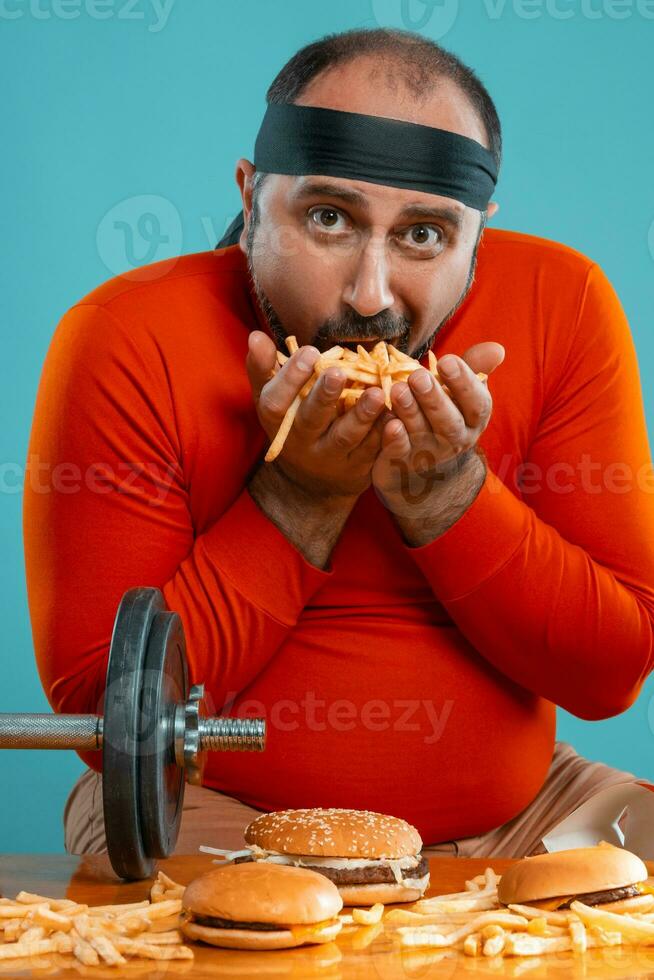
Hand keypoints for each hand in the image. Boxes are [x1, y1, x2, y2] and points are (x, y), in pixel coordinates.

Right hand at [246, 331, 386, 499]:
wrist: (313, 483)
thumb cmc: (293, 424)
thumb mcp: (273, 400)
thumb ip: (264, 368)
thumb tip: (256, 336)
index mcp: (278, 421)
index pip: (276, 402)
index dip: (290, 378)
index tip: (309, 352)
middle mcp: (301, 443)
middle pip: (311, 420)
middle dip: (324, 397)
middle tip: (338, 373)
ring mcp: (330, 459)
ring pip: (345, 437)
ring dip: (362, 416)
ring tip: (377, 393)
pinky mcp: (357, 469)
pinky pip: (372, 451)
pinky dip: (385, 434)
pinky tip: (396, 415)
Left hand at [371, 342, 504, 514]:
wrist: (427, 467)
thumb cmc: (445, 415)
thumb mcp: (462, 393)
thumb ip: (475, 369)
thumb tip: (497, 349)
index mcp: (474, 420)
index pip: (477, 404)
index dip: (464, 383)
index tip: (447, 360)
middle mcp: (455, 439)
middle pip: (449, 422)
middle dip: (434, 398)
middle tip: (418, 376)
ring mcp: (429, 453)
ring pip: (421, 433)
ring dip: (410, 411)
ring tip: (397, 389)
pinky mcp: (403, 460)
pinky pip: (400, 451)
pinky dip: (395, 438)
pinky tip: (389, 422)